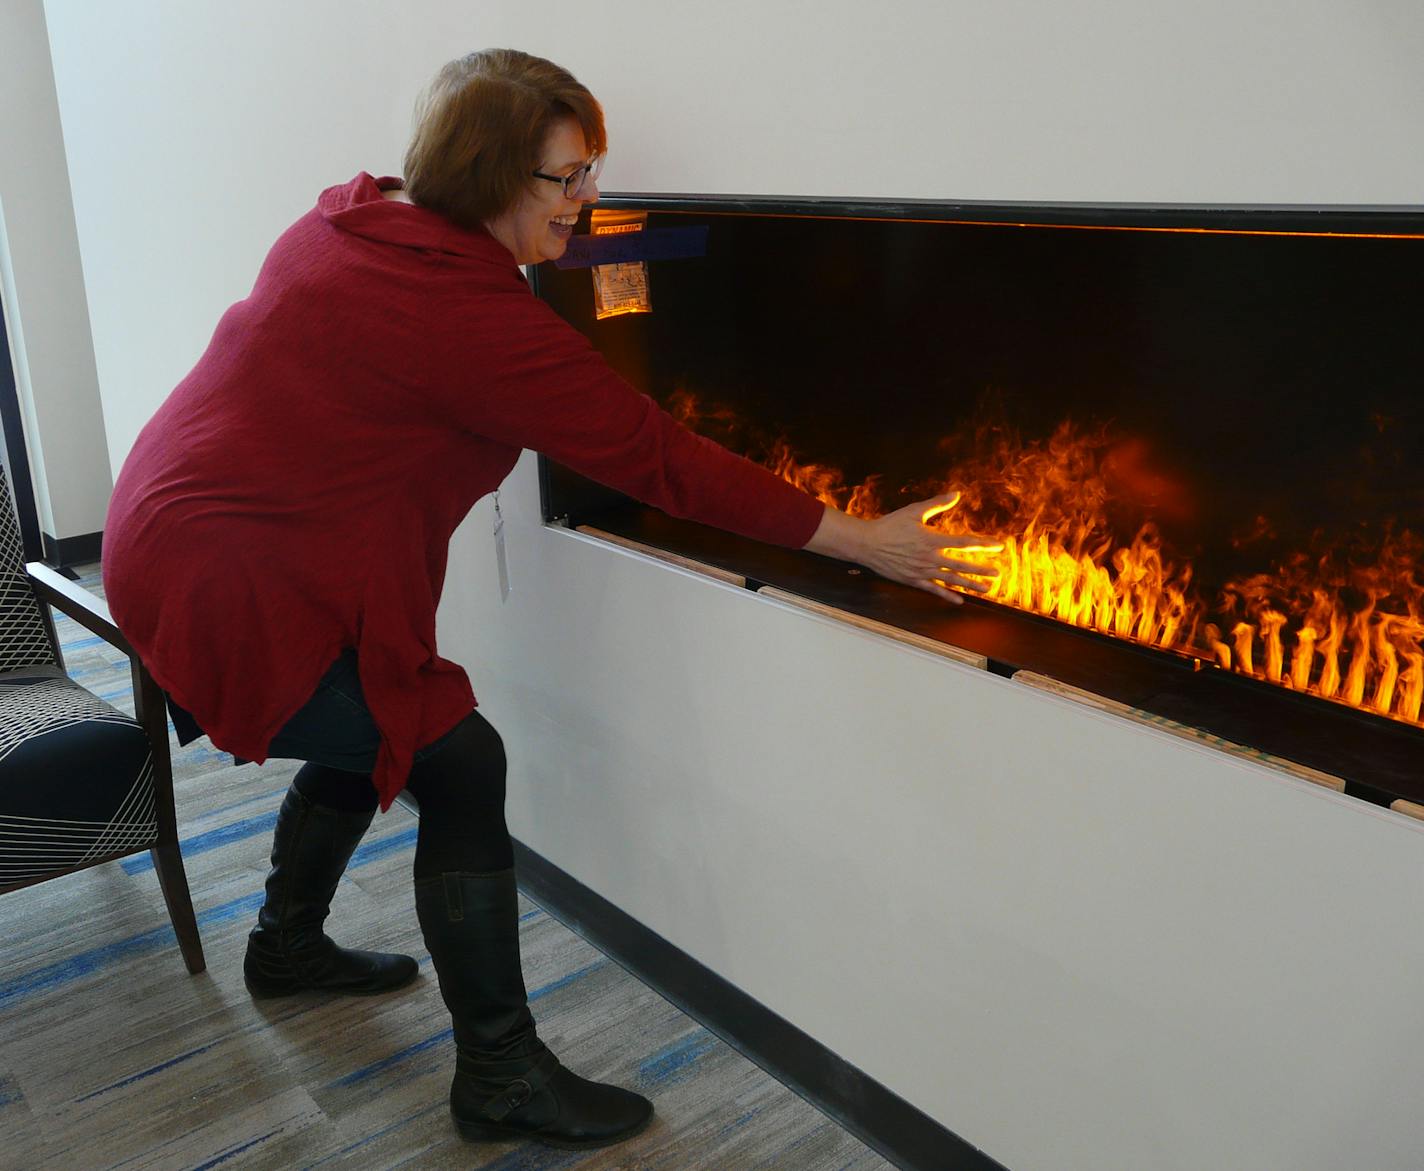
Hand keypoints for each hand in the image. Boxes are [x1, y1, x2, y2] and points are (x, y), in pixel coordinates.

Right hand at [804, 493, 1000, 603]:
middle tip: (997, 573)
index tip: (998, 545)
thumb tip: (957, 494)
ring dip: (970, 585)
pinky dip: (947, 595)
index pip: (964, 543)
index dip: (983, 545)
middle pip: (962, 566)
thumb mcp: (914, 511)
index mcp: (932, 540)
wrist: (867, 544)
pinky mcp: (913, 580)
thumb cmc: (890, 525)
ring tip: (987, 589)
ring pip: (951, 580)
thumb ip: (937, 504)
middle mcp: (930, 558)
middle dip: (981, 570)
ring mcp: (922, 571)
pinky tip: (960, 600)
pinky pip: (934, 590)